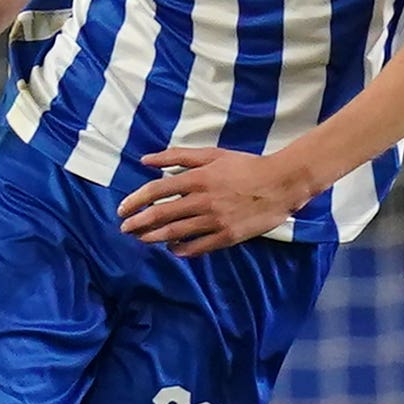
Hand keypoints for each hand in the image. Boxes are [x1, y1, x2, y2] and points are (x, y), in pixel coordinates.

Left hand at [117, 147, 309, 256]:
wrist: (281, 183)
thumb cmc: (246, 165)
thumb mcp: (213, 154)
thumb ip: (178, 156)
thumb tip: (146, 160)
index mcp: (198, 178)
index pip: (156, 191)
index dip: (135, 201)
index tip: (122, 209)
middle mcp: (202, 200)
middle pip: (161, 215)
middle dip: (138, 223)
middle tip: (125, 229)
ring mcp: (214, 220)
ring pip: (175, 233)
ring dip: (154, 237)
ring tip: (143, 239)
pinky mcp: (226, 236)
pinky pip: (197, 247)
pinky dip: (180, 249)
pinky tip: (172, 248)